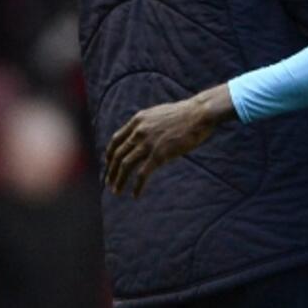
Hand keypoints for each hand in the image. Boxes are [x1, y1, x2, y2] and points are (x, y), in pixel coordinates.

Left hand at [105, 84, 235, 197]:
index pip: (116, 139)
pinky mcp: (160, 154)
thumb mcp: (159, 114)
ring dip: (119, 180)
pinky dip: (137, 186)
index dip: (109, 154)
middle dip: (111, 171)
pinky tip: (135, 195)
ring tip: (117, 191)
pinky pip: (142, 174)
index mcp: (138, 120)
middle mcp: (139, 131)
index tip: (108, 164)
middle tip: (109, 183)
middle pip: (117, 154)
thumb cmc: (185, 114)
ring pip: (125, 165)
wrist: (199, 113)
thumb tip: (147, 134)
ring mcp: (148, 143)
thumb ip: (149, 124)